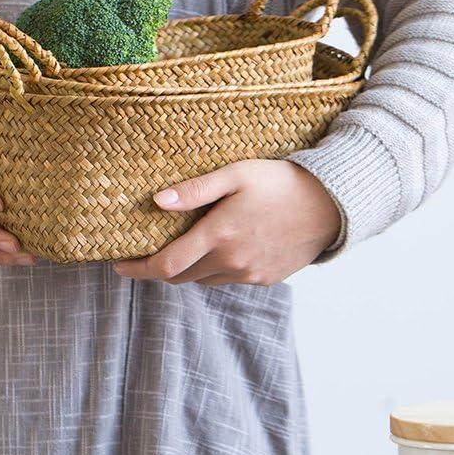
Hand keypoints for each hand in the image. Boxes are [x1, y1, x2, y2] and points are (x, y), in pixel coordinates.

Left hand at [113, 160, 340, 286]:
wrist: (333, 203)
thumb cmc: (282, 181)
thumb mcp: (236, 174)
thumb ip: (195, 189)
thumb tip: (156, 202)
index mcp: (219, 236)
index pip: (166, 265)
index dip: (137, 269)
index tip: (120, 265)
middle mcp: (231, 262)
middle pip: (179, 277)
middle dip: (156, 270)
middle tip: (141, 256)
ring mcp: (249, 274)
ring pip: (202, 280)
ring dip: (186, 269)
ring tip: (180, 248)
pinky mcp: (265, 279)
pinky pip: (227, 279)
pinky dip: (213, 269)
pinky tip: (216, 249)